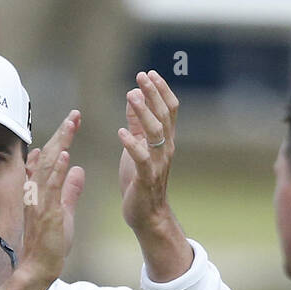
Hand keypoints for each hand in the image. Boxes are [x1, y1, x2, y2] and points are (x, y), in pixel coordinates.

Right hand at [18, 111, 86, 285]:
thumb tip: (78, 169)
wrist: (38, 266)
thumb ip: (70, 190)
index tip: (72, 121)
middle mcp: (35, 190)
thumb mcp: (64, 211)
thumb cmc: (50, 243)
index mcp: (40, 189)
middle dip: (61, 133)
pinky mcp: (44, 212)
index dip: (60, 138)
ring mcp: (38, 200)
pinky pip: (50, 187)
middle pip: (47, 155)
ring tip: (71, 124)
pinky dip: (57, 170)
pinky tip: (65, 154)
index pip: (49, 157)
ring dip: (60, 143)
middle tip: (75, 114)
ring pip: (48, 165)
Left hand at [118, 70, 178, 231]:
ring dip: (143, 112)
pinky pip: (141, 158)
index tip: (149, 74)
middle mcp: (165, 149)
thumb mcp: (138, 147)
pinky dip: (131, 144)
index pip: (169, 110)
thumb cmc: (141, 180)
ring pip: (155, 132)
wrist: (147, 215)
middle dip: (153, 94)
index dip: (161, 90)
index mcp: (165, 141)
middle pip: (164, 116)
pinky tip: (121, 132)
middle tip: (141, 76)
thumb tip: (132, 96)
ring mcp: (158, 163)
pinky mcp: (146, 178)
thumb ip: (137, 124)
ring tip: (131, 96)